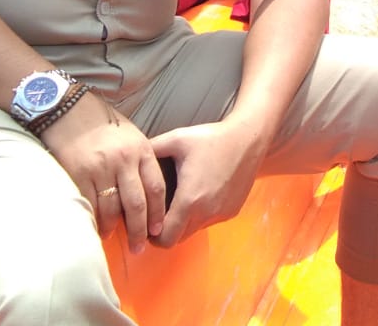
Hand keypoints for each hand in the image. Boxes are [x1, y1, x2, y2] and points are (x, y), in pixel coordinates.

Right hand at [41, 91, 167, 254]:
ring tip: (112, 239)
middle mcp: (123, 161)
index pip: (156, 188)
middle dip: (139, 230)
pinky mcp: (78, 175)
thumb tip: (146, 190)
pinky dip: (92, 220)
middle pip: (137, 204)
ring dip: (113, 229)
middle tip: (138, 247)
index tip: (157, 230)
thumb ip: (140, 159)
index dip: (158, 213)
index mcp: (141, 150)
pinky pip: (88, 205)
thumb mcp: (131, 134)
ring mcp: (100, 169)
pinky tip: (93, 228)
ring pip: (111, 209)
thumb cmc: (102, 122)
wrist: (69, 108)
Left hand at [148, 120, 260, 246]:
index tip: (145, 224)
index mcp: (189, 199)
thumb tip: (128, 157)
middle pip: (177, 240)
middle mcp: (206, 212)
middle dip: (164, 233)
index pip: (164, 238)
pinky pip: (209, 221)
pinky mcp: (232, 211)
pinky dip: (201, 216)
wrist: (248, 139)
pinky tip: (201, 195)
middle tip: (158, 217)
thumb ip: (150, 150)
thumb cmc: (211, 138)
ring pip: (194, 231)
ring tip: (179, 203)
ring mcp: (221, 214)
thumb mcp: (176, 139)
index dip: (151, 236)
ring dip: (183, 224)